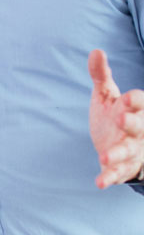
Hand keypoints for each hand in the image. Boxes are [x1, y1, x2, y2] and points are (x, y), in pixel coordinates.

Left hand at [88, 49, 143, 187]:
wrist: (119, 143)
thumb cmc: (116, 114)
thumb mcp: (107, 94)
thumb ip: (101, 75)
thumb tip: (96, 51)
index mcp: (136, 109)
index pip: (139, 101)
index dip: (133, 100)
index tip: (126, 97)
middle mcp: (139, 129)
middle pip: (138, 126)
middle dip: (132, 123)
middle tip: (121, 119)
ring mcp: (133, 148)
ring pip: (128, 151)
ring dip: (117, 154)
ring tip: (103, 157)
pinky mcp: (123, 166)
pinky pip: (117, 172)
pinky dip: (109, 177)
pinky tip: (99, 183)